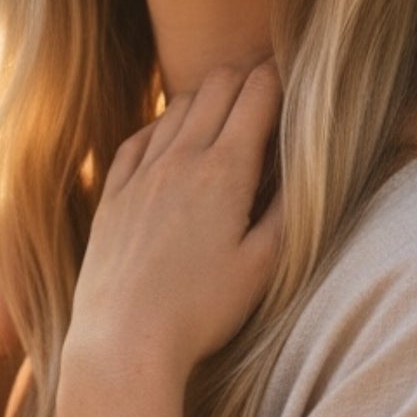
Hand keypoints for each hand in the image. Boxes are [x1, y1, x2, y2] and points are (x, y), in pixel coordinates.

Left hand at [63, 59, 284, 386]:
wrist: (123, 341)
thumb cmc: (201, 311)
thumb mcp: (262, 266)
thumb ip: (286, 209)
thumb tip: (303, 168)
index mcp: (225, 171)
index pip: (258, 94)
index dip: (281, 76)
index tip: (297, 77)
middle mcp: (180, 158)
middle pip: (217, 86)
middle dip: (247, 76)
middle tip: (267, 88)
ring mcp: (141, 173)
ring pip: (178, 106)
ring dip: (207, 97)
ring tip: (227, 111)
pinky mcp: (113, 194)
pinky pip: (140, 137)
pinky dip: (164, 124)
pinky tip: (172, 136)